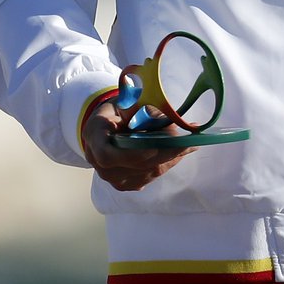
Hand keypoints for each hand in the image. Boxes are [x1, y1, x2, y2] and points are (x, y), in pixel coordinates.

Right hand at [82, 101, 196, 191]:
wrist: (106, 125)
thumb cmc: (118, 108)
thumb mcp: (128, 100)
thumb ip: (144, 109)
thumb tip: (170, 119)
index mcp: (94, 134)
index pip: (107, 154)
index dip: (130, 155)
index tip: (152, 150)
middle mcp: (97, 161)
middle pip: (133, 165)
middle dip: (163, 154)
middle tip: (188, 143)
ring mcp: (110, 176)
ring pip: (144, 173)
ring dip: (169, 159)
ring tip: (190, 146)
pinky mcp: (123, 183)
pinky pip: (147, 177)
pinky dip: (165, 164)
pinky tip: (179, 153)